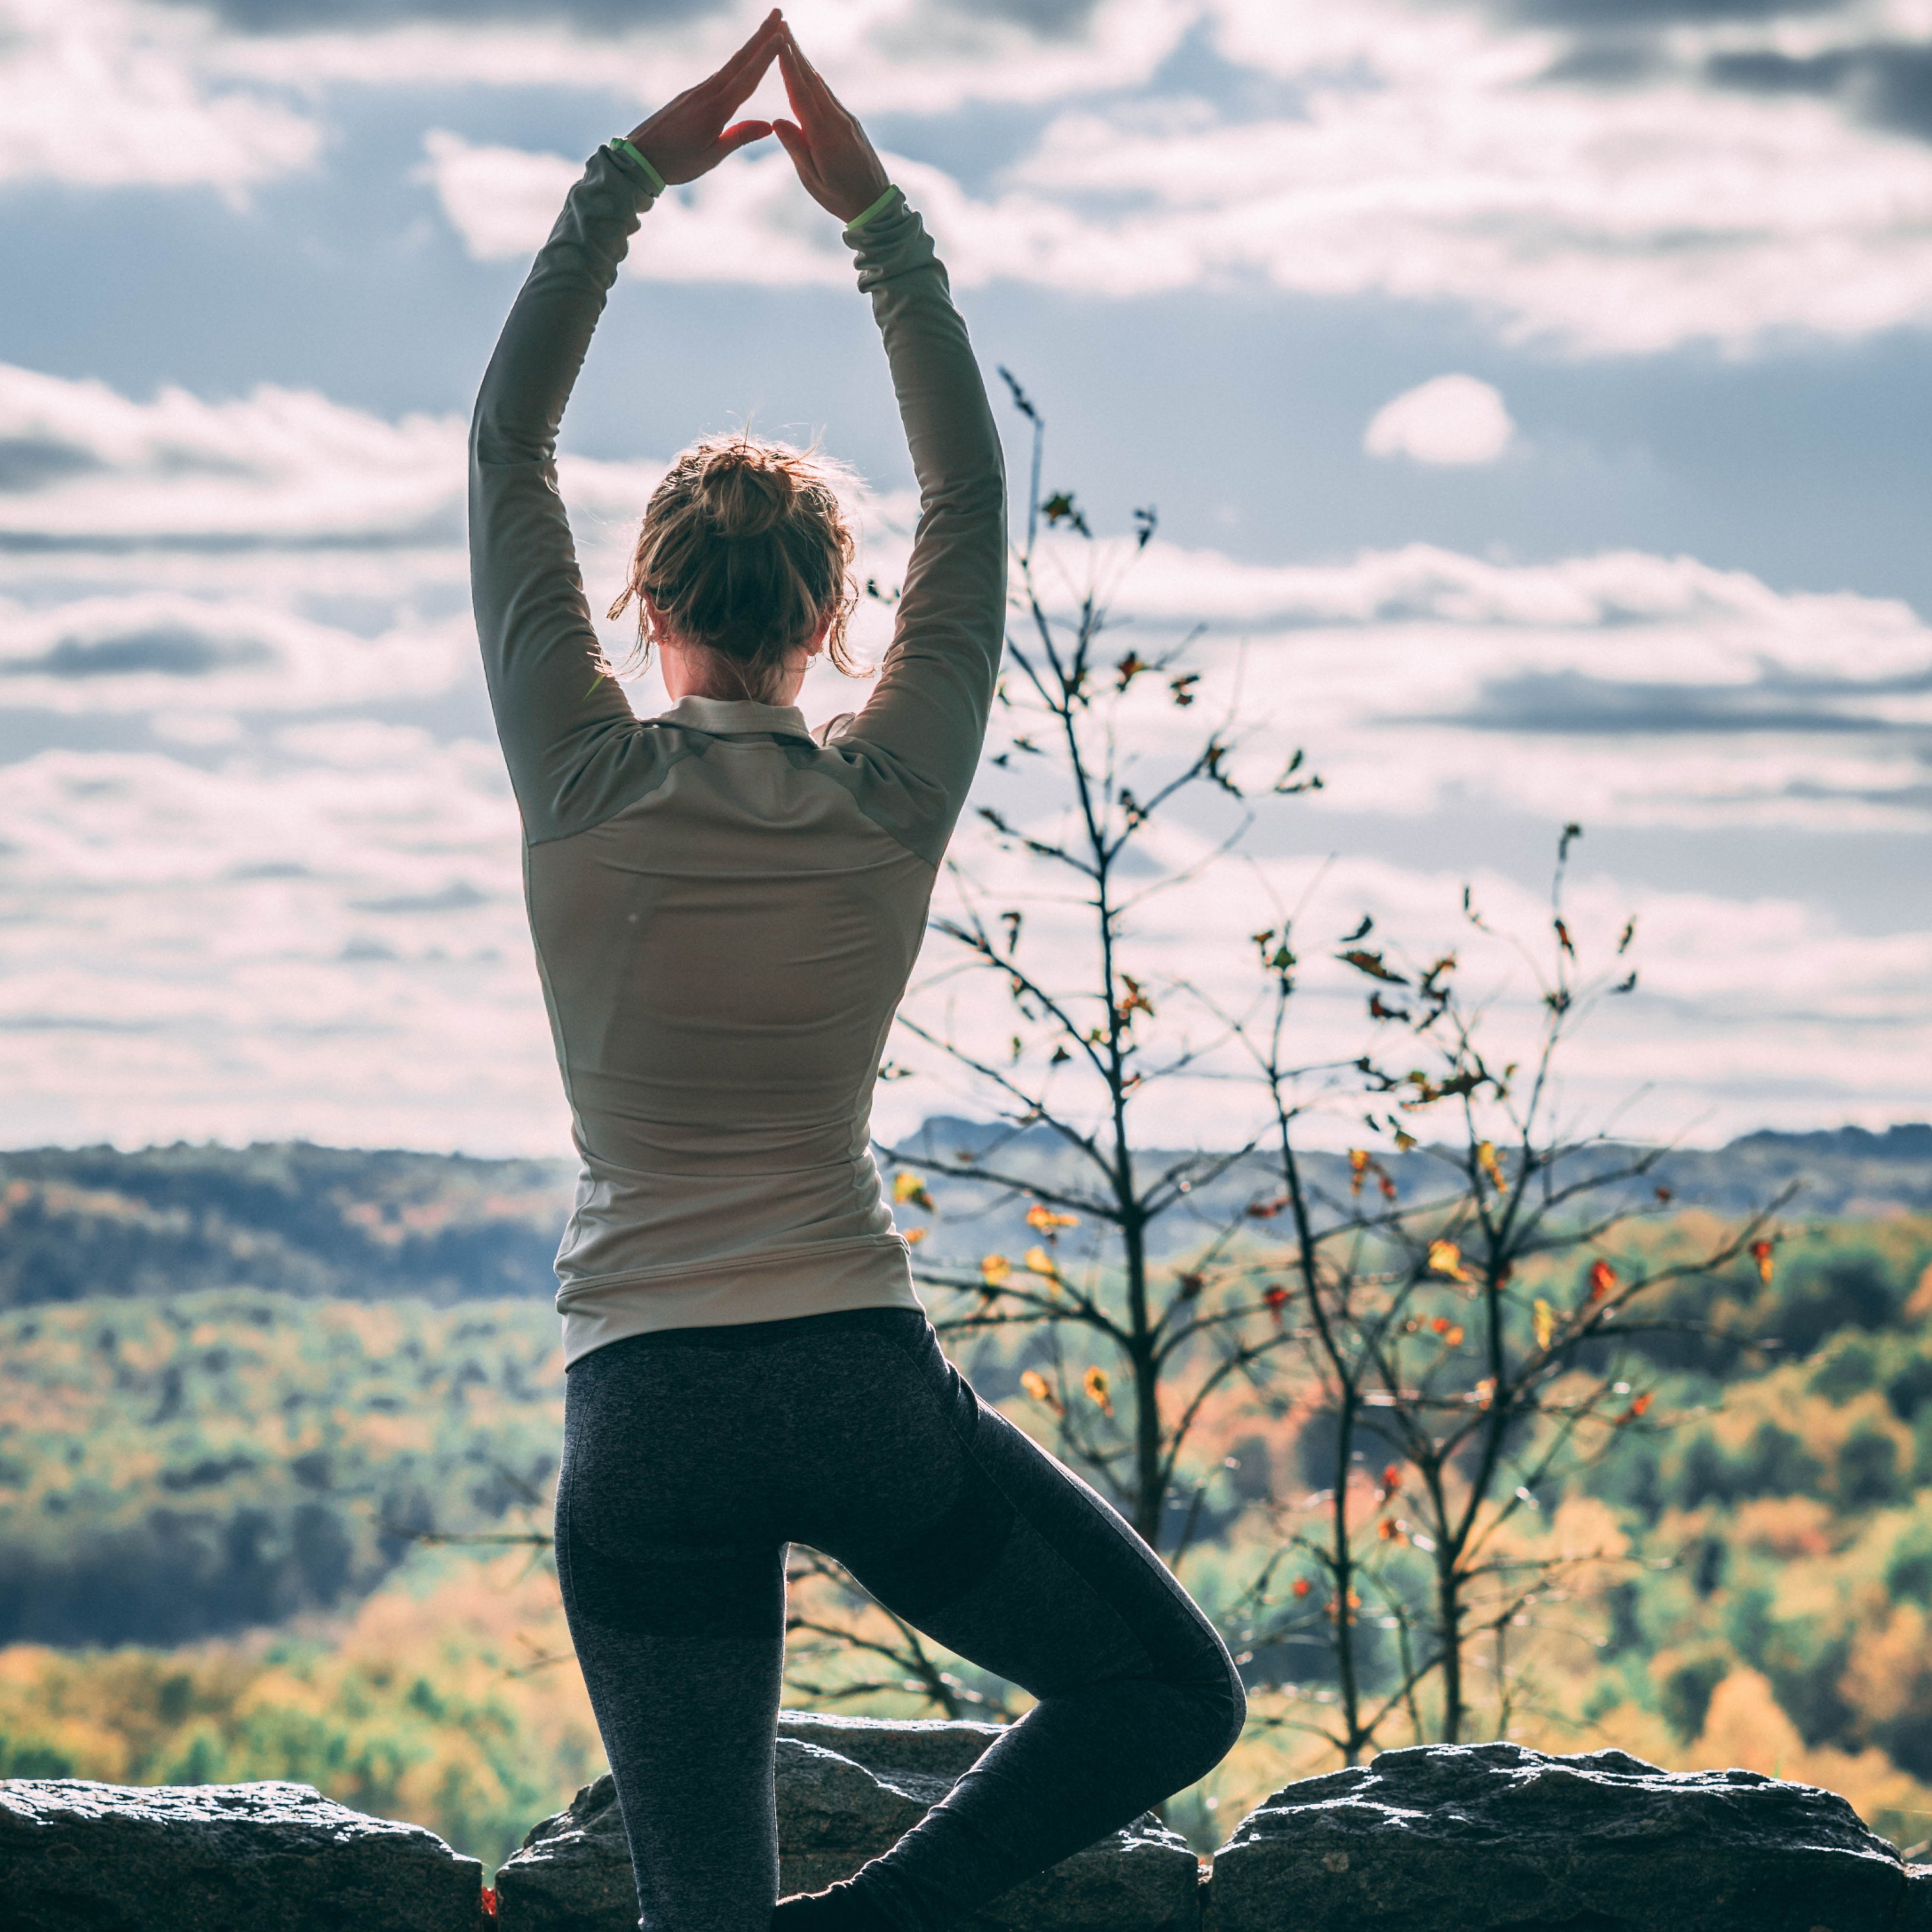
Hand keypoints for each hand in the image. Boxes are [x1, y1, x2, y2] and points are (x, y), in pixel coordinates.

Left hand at [623, 9, 782, 186]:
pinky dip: (735, 65)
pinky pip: (718, 76)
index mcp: (716, 109)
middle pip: (740, 59)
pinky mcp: (689, 96)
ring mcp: (697, 91)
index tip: (782, 35)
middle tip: (777, 13)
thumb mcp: (712, 156)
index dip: (766, 56)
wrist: (640, 157)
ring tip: (765, 34)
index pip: (748, 77)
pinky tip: (741, 63)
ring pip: (729, 65)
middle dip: (760, 36)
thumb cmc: (677, 162)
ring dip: (749, 48)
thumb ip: (740, 137)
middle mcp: (707, 93)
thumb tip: (769, 126)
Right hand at [771, 26, 890, 222]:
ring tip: (791, 42)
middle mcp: (837, 122)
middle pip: (812, 81)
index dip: (789, 67)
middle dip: (796, 53)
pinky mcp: (851, 124)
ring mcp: (847, 121)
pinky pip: (830, 98)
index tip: (779, 42)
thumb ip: (796, 149)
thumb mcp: (812, 180)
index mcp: (824, 137)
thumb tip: (777, 121)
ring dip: (805, 63)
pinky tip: (810, 72)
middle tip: (783, 26)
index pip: (801, 95)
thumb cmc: (840, 198)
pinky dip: (817, 81)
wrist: (875, 205)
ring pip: (821, 86)